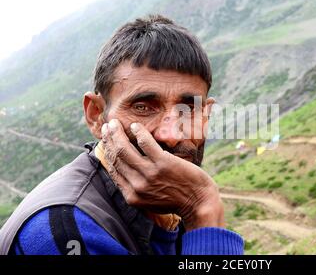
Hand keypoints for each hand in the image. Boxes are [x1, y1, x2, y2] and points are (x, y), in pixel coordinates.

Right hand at [101, 119, 223, 230]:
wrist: (199, 203)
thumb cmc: (178, 200)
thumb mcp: (151, 201)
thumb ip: (138, 189)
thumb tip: (125, 172)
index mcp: (132, 196)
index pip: (113, 170)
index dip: (107, 153)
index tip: (105, 141)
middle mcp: (138, 186)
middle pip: (116, 158)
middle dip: (109, 140)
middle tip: (107, 127)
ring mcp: (150, 174)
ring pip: (125, 150)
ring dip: (117, 134)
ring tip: (115, 123)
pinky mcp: (163, 163)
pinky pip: (145, 143)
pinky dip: (138, 132)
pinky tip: (135, 126)